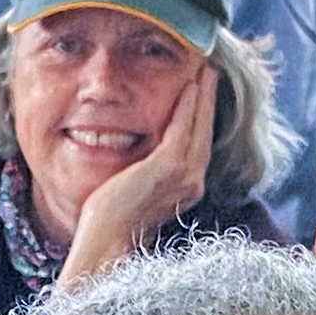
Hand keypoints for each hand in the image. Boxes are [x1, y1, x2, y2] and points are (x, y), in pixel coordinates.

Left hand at [57, 63, 216, 283]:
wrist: (106, 243)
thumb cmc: (111, 223)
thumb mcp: (134, 192)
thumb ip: (144, 174)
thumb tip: (138, 159)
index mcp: (185, 190)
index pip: (197, 145)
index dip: (201, 117)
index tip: (202, 92)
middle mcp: (191, 184)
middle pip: (205, 132)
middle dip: (208, 101)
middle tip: (210, 72)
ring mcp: (182, 176)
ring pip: (198, 126)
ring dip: (203, 96)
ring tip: (205, 71)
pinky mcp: (166, 168)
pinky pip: (182, 128)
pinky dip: (188, 105)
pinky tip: (190, 86)